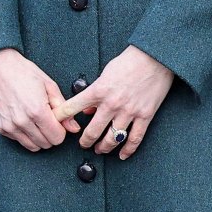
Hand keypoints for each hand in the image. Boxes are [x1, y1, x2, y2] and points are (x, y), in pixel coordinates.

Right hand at [0, 47, 70, 151]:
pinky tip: (23, 119)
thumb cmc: (22, 72)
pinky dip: (24, 134)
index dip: (61, 130)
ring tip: (36, 120)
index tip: (58, 123)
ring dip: (38, 137)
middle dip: (50, 134)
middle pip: (46, 144)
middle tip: (47, 120)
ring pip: (32, 146)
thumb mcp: (49, 86)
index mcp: (37, 110)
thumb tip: (73, 127)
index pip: (57, 138)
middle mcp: (22, 121)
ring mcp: (9, 126)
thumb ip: (63, 109)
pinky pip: (18, 140)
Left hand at [54, 46, 173, 158]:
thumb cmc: (131, 61)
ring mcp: (129, 112)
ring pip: (112, 139)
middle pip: (92, 132)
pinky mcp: (145, 116)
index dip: (60, 118)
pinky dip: (127, 150)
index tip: (56, 125)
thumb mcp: (106, 73)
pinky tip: (122, 154)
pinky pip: (134, 139)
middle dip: (85, 141)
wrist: (155, 57)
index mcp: (98, 90)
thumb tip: (87, 110)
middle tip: (83, 144)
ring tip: (100, 149)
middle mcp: (111, 104)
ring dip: (104, 147)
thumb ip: (95, 92)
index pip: (71, 108)